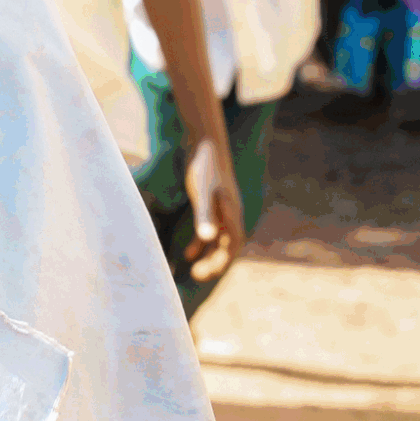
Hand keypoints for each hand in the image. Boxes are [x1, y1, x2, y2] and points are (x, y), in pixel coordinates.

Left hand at [181, 133, 244, 283]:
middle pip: (227, 246)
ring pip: (219, 241)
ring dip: (208, 256)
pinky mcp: (212, 204)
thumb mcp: (202, 193)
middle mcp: (231, 214)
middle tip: (197, 276)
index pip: (232, 246)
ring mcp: (222, 210)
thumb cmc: (203, 168)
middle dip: (215, 263)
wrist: (205, 144)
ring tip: (193, 271)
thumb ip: (204, 216)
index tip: (205, 274)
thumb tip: (207, 238)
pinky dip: (200, 243)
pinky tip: (187, 254)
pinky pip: (210, 230)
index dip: (221, 262)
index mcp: (232, 214)